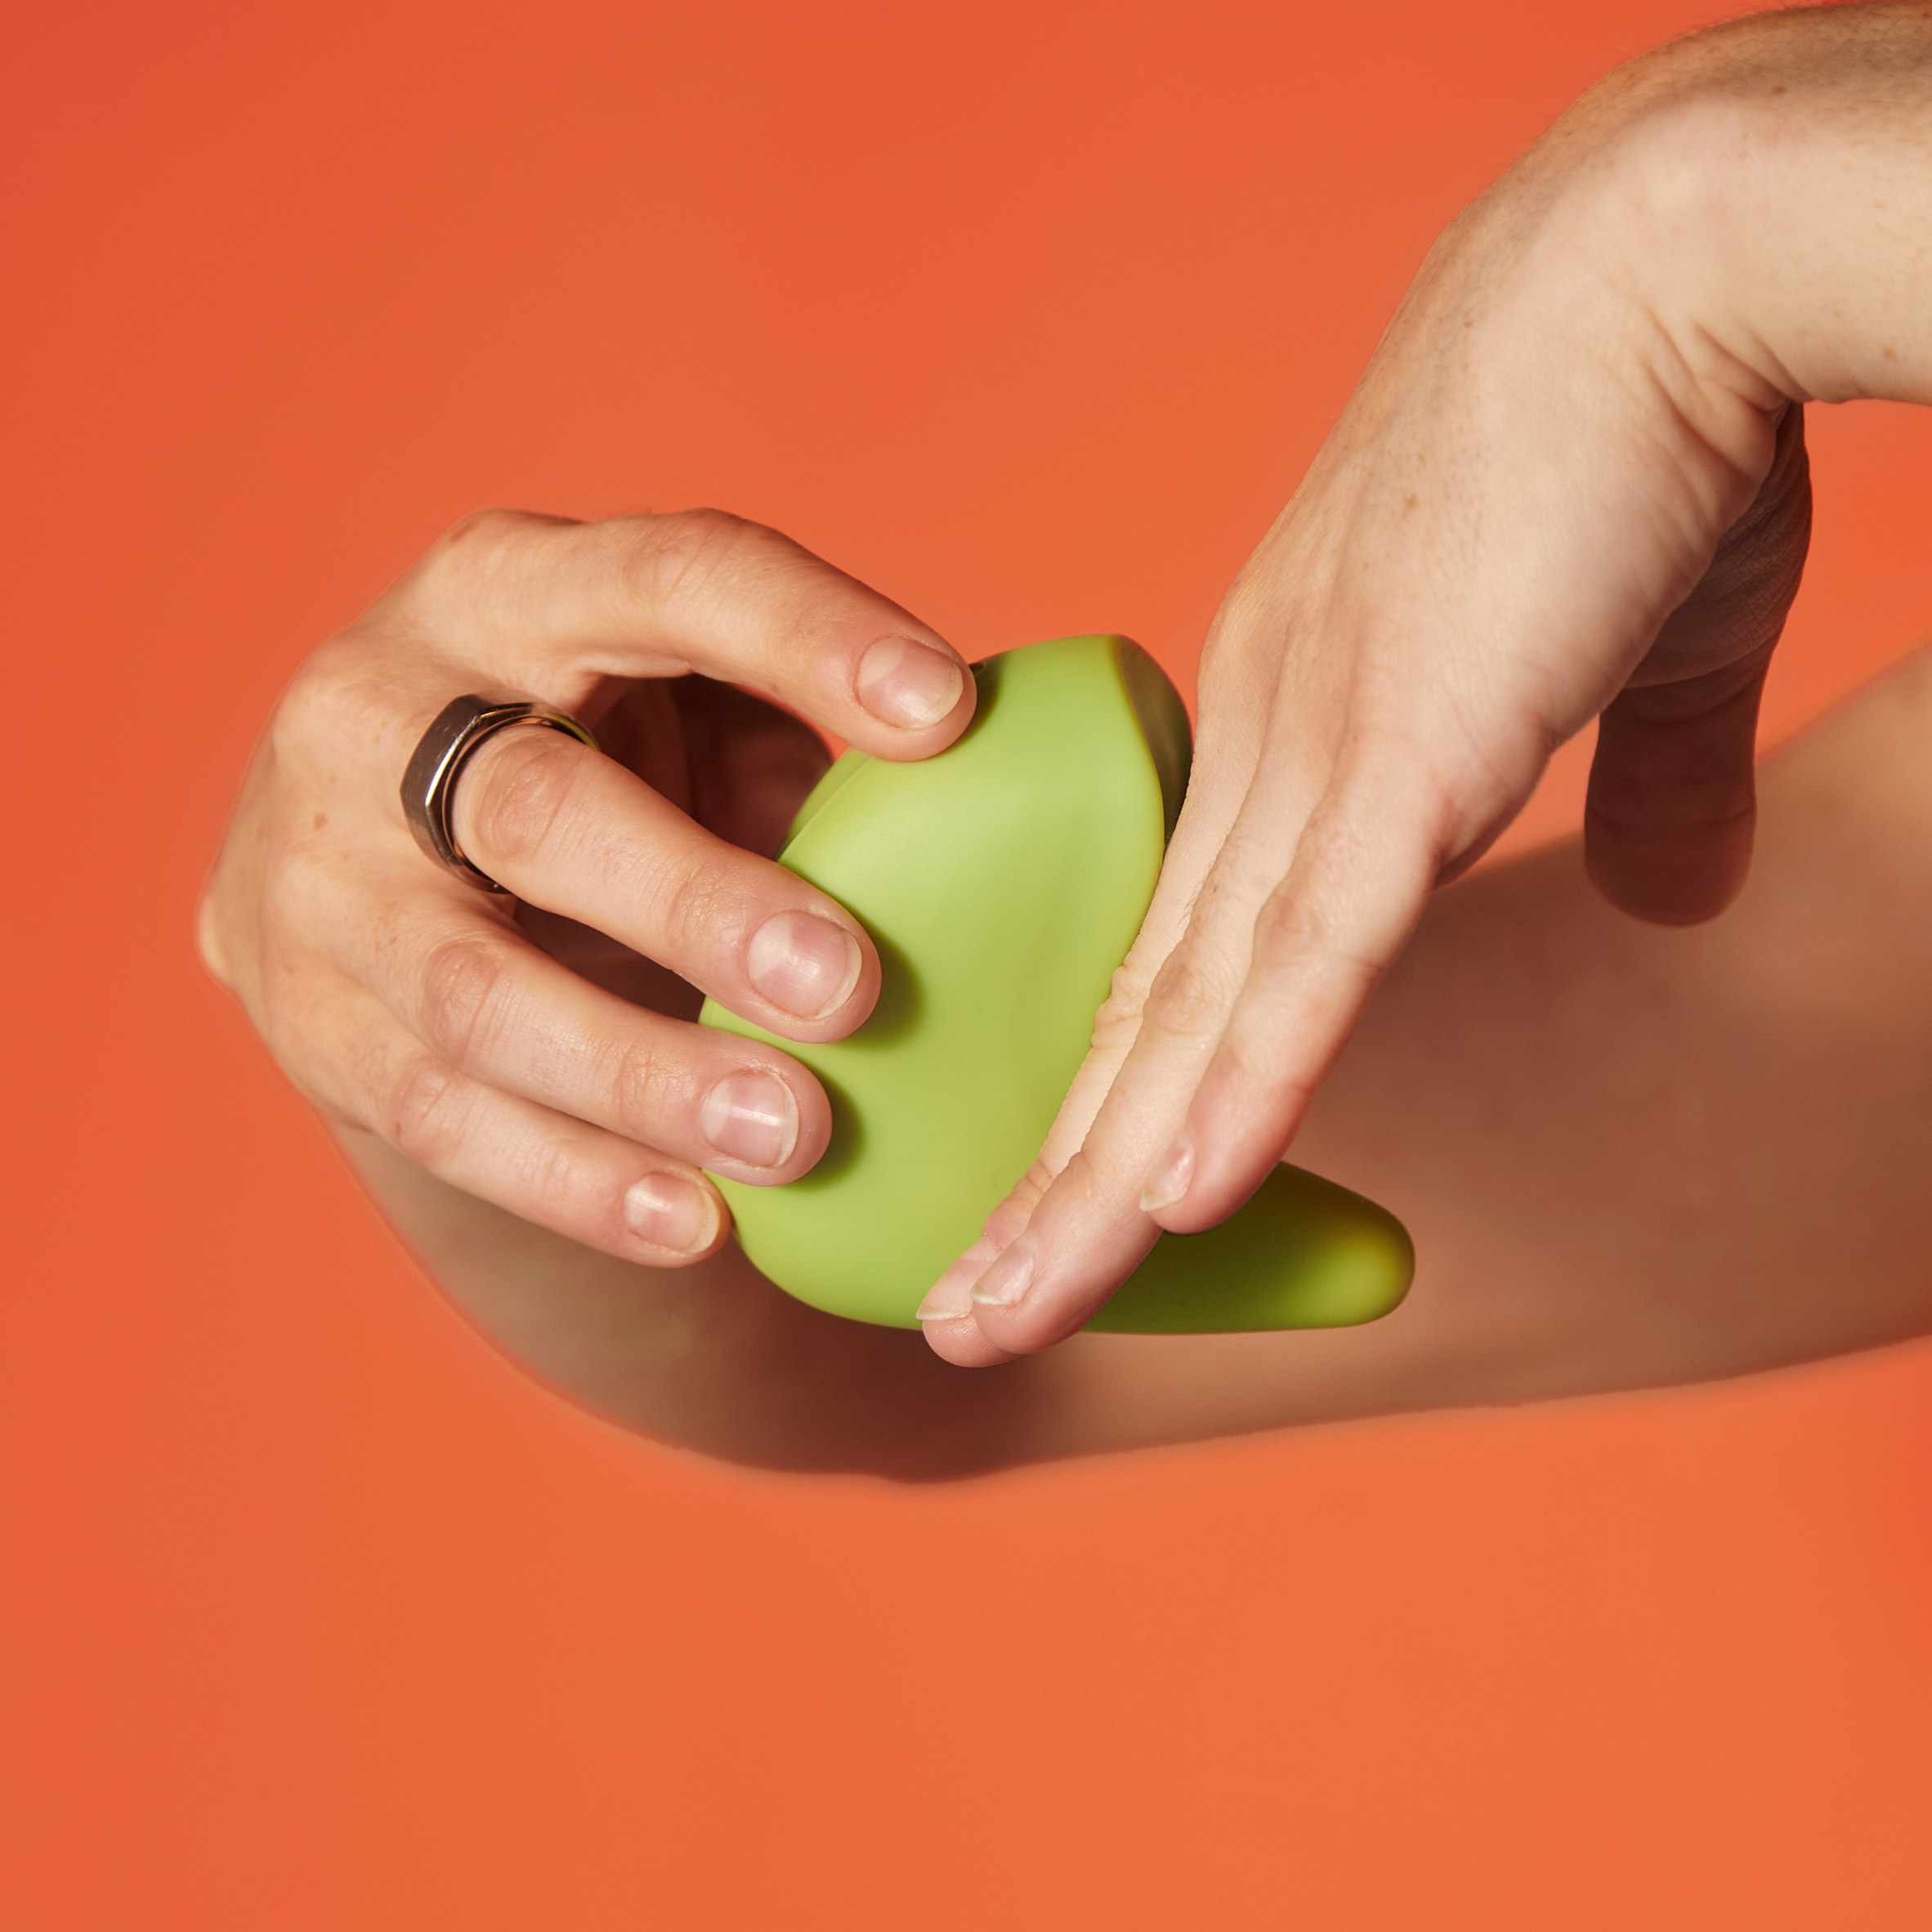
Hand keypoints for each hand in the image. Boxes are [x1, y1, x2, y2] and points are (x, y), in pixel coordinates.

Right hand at [200, 507, 972, 1263]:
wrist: (377, 874)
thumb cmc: (598, 768)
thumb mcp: (683, 715)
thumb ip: (799, 736)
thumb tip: (1006, 792)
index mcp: (505, 589)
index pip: (659, 576)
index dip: (802, 636)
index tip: (948, 714)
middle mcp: (377, 713)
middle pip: (536, 809)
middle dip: (701, 902)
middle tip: (855, 990)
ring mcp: (320, 883)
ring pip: (477, 996)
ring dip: (645, 1077)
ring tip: (796, 1136)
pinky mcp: (309, 1024)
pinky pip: (444, 1119)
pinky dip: (577, 1179)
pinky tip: (695, 1220)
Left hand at [922, 3, 1931, 1362]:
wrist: (1646, 269)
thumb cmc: (1637, 444)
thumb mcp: (1642, 660)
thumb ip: (1642, 789)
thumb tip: (1669, 895)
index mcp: (1298, 738)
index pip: (1187, 963)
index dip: (1121, 1097)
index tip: (1070, 1200)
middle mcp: (1264, 764)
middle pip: (1138, 1022)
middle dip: (1050, 1188)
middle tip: (966, 1313)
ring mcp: (1318, 764)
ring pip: (1181, 1024)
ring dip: (1090, 1192)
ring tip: (991, 1320)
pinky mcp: (1401, 760)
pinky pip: (1303, 963)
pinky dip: (1232, 1090)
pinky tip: (1159, 1204)